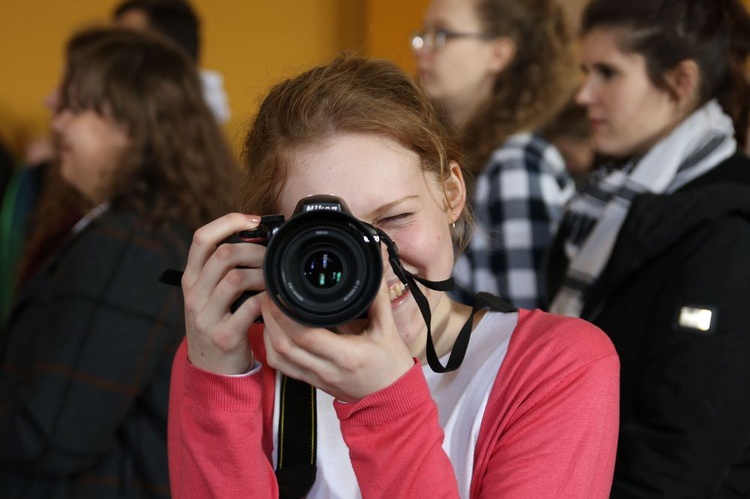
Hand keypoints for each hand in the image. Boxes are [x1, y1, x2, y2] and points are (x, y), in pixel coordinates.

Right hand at [182, 213, 265, 374]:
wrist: (211, 369)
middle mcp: (194, 295)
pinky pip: (250, 308)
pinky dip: (267, 300)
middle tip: (271, 257)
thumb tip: (257, 238)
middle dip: (255, 250)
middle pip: (223, 254)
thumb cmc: (218, 323)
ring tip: (273, 280)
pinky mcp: (224, 336)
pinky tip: (273, 300)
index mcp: (191, 278)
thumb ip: (224, 270)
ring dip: (263, 275)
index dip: (229, 222)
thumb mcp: (210, 294)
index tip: (254, 220)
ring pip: (236, 278)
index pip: (202, 238)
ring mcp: (206, 316)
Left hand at [261, 276, 414, 401]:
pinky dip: (272, 347)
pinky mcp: (311, 382)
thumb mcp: (388, 329)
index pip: (306, 335)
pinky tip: (274, 330)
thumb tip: (375, 269)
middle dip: (270, 317)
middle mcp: (327, 369)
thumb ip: (378, 298)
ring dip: (267, 331)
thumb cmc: (391, 364)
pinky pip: (282, 366)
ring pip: (278, 357)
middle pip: (284, 345)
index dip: (286, 314)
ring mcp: (316, 378)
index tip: (281, 293)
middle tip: (270, 294)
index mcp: (347, 355)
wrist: (391, 398)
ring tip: (268, 308)